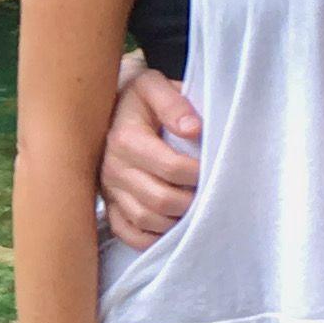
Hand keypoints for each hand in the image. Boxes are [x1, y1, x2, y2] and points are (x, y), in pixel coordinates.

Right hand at [97, 60, 201, 248]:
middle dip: (192, 200)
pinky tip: (171, 226)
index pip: (170, 167)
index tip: (214, 166)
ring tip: (195, 208)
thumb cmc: (140, 98)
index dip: (198, 172)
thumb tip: (193, 129)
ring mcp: (109, 190)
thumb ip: (174, 103)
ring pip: (146, 219)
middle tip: (211, 192)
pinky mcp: (109, 204)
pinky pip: (128, 232)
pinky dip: (151, 237)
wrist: (111, 108)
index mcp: (125, 139)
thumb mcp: (153, 85)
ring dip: (175, 219)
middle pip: (159, 199)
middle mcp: (113, 168)